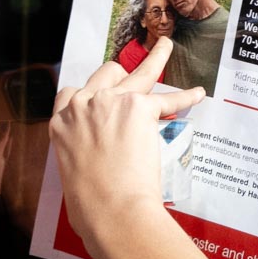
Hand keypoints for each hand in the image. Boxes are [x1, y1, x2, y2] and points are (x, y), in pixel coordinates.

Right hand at [52, 39, 223, 258]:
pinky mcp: (140, 107)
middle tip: (135, 84)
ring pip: (137, 71)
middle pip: (104, 74)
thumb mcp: (70, 171)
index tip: (101, 96)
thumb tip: (95, 157)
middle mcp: (82, 105)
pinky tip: (197, 93)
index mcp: (60, 123)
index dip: (91, 94)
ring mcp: (111, 102)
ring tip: (167, 46)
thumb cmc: (90, 205)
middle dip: (121, 77)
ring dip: (154, 59)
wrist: (111, 212)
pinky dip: (185, 97)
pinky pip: (168, 99)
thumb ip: (79, 151)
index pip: (71, 94)